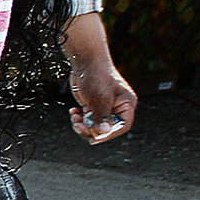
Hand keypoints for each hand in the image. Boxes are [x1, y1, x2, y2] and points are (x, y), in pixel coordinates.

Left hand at [63, 17, 137, 142]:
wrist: (85, 61)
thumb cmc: (97, 76)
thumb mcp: (100, 98)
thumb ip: (102, 116)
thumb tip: (104, 132)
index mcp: (126, 104)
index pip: (122, 126)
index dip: (109, 134)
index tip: (94, 138)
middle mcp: (117, 107)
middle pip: (107, 128)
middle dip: (91, 129)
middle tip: (78, 126)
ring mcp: (105, 107)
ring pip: (95, 125)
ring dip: (82, 124)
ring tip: (74, 117)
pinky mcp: (93, 105)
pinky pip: (87, 119)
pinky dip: (79, 118)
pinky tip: (73, 111)